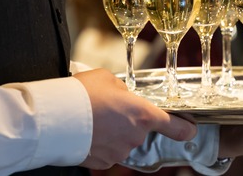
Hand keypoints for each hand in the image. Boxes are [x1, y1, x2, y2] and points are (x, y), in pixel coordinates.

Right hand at [74, 69, 196, 168]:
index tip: (189, 128)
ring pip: (123, 141)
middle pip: (140, 130)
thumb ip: (124, 90)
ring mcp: (120, 151)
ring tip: (93, 119)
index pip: (176, 126)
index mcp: (142, 114)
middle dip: (128, 121)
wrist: (54, 118)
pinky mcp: (103, 162)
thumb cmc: (81, 94)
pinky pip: (108, 151)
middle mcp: (135, 136)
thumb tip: (124, 97)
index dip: (185, 128)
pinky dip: (101, 143)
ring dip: (113, 132)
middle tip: (108, 109)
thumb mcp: (108, 79)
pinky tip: (88, 132)